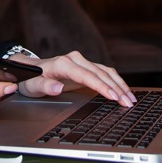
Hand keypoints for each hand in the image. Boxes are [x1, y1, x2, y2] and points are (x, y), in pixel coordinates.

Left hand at [14, 51, 136, 106]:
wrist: (30, 70)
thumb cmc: (31, 79)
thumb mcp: (32, 85)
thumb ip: (45, 86)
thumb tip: (58, 87)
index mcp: (63, 64)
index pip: (87, 75)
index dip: (102, 86)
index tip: (114, 96)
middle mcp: (74, 59)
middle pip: (100, 73)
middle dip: (116, 88)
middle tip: (128, 103)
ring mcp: (81, 61)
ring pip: (105, 71)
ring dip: (119, 84)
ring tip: (131, 98)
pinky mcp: (86, 66)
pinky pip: (104, 72)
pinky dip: (116, 81)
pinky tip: (123, 90)